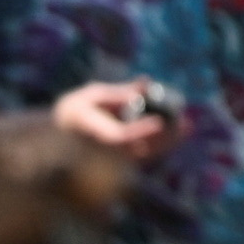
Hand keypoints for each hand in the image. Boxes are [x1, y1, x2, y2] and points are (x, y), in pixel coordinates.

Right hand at [47, 78, 177, 156]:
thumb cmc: (73, 112)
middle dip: (163, 138)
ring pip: (144, 156)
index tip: (158, 122)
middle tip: (185, 122)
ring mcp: (110, 159)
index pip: (119, 138)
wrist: (55, 139)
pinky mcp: (118, 160)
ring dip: (167, 142)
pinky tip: (178, 132)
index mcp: (92, 134)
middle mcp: (102, 151)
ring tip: (187, 126)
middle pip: (138, 151)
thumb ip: (118, 92)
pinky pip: (144, 155)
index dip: (139, 131)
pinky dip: (162, 144)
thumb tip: (146, 84)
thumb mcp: (91, 96)